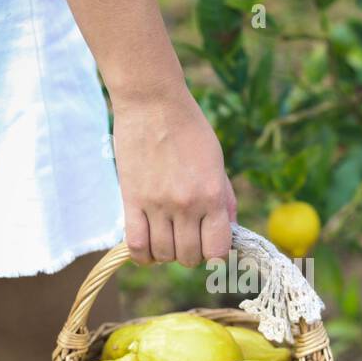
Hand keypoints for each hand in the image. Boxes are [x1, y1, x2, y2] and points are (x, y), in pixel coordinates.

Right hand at [111, 84, 236, 267]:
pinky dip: (142, 255)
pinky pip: (136, 245)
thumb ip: (225, 198)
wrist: (153, 103)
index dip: (215, 255)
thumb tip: (230, 229)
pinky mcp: (131, 201)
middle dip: (190, 254)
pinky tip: (147, 247)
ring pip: (163, 254)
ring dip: (166, 253)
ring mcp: (158, 205)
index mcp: (212, 195)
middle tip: (186, 238)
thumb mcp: (217, 162)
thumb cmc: (189, 129)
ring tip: (166, 237)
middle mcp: (187, 205)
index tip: (209, 246)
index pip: (218, 249)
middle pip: (188, 257)